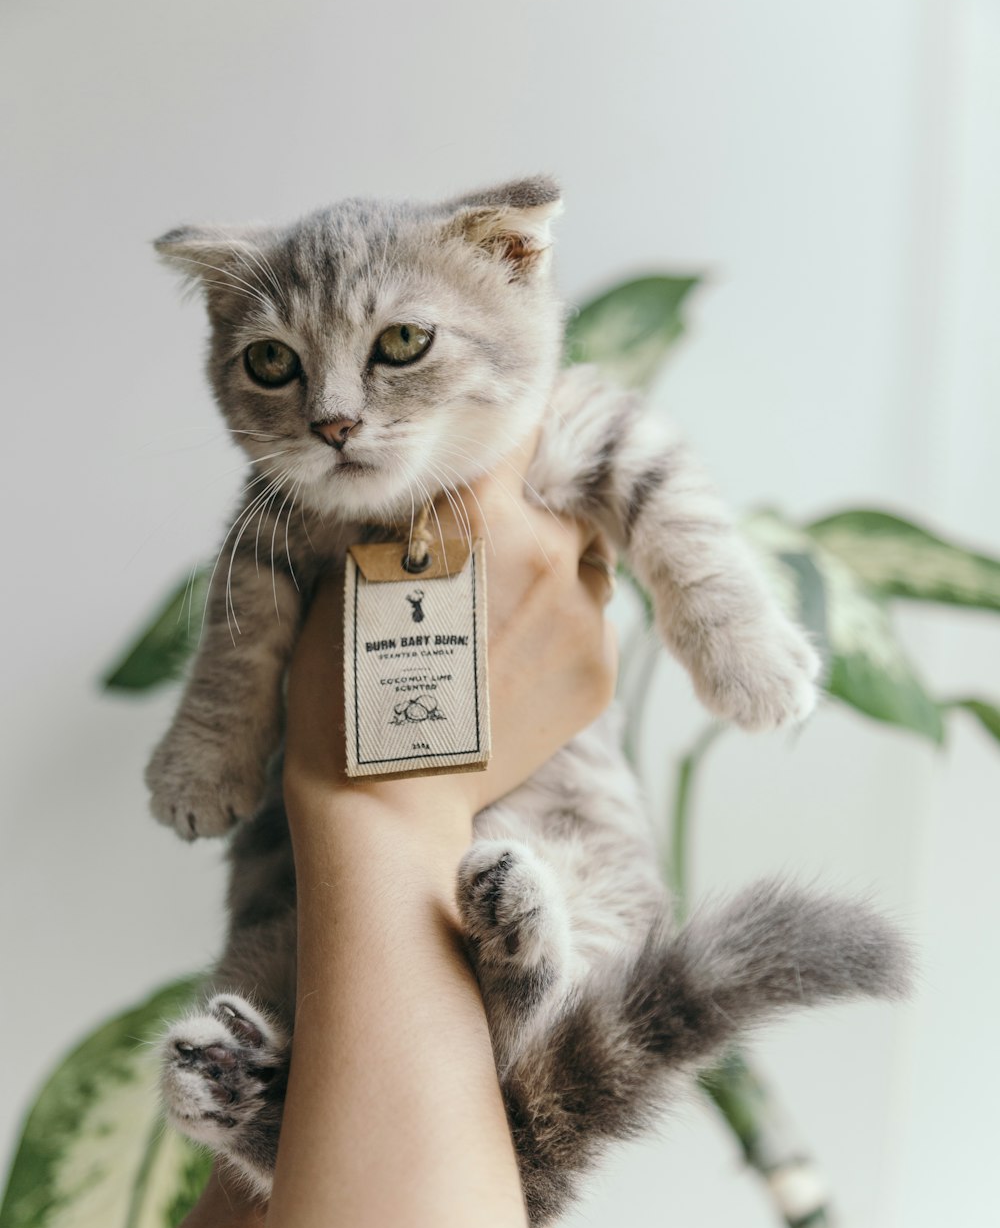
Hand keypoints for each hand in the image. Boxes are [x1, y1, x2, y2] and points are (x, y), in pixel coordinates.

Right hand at [283, 429, 617, 833]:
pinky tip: (513, 669)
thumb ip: (416, 519)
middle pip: (566, 504)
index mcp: (482, 514)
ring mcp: (583, 615)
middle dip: (536, 519)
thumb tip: (443, 483)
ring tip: (500, 622)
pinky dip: (563, 635)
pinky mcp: (600, 671)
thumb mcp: (355, 570)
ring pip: (588, 567)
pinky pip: (592, 627)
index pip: (521, 434)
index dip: (513, 434)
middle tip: (493, 557)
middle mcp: (548, 552)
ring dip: (556, 578)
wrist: (387, 792)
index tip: (507, 443)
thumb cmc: (348, 682)